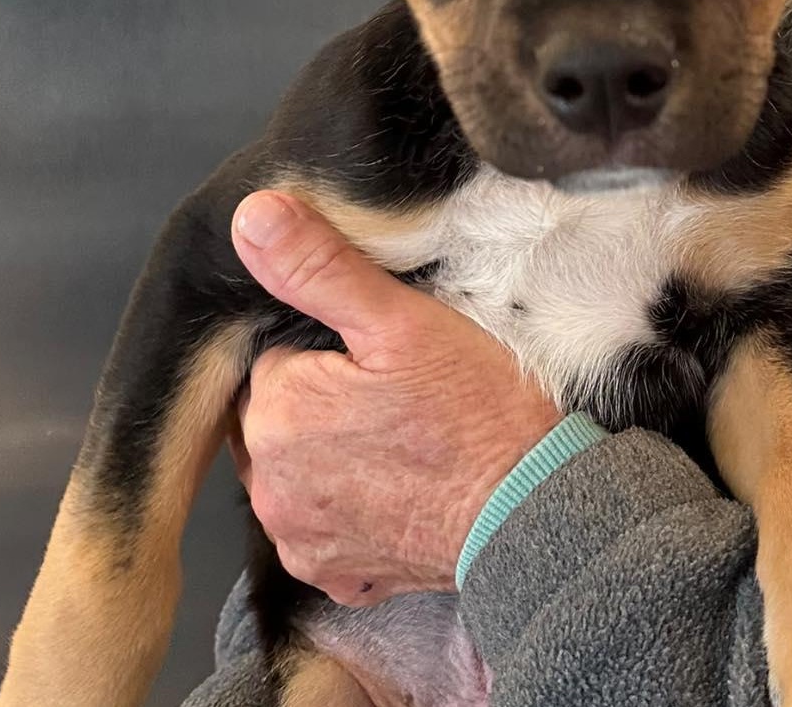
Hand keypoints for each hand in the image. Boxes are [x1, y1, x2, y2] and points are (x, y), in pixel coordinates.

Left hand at [228, 191, 562, 606]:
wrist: (537, 513)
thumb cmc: (478, 412)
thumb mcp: (403, 321)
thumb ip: (320, 267)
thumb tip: (254, 216)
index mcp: (278, 413)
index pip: (274, 357)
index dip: (326, 349)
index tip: (378, 356)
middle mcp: (271, 487)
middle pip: (279, 415)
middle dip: (320, 399)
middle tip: (394, 394)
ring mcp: (303, 539)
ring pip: (296, 470)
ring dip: (328, 454)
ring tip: (398, 439)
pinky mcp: (337, 575)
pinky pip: (323, 526)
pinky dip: (351, 507)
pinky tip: (398, 488)